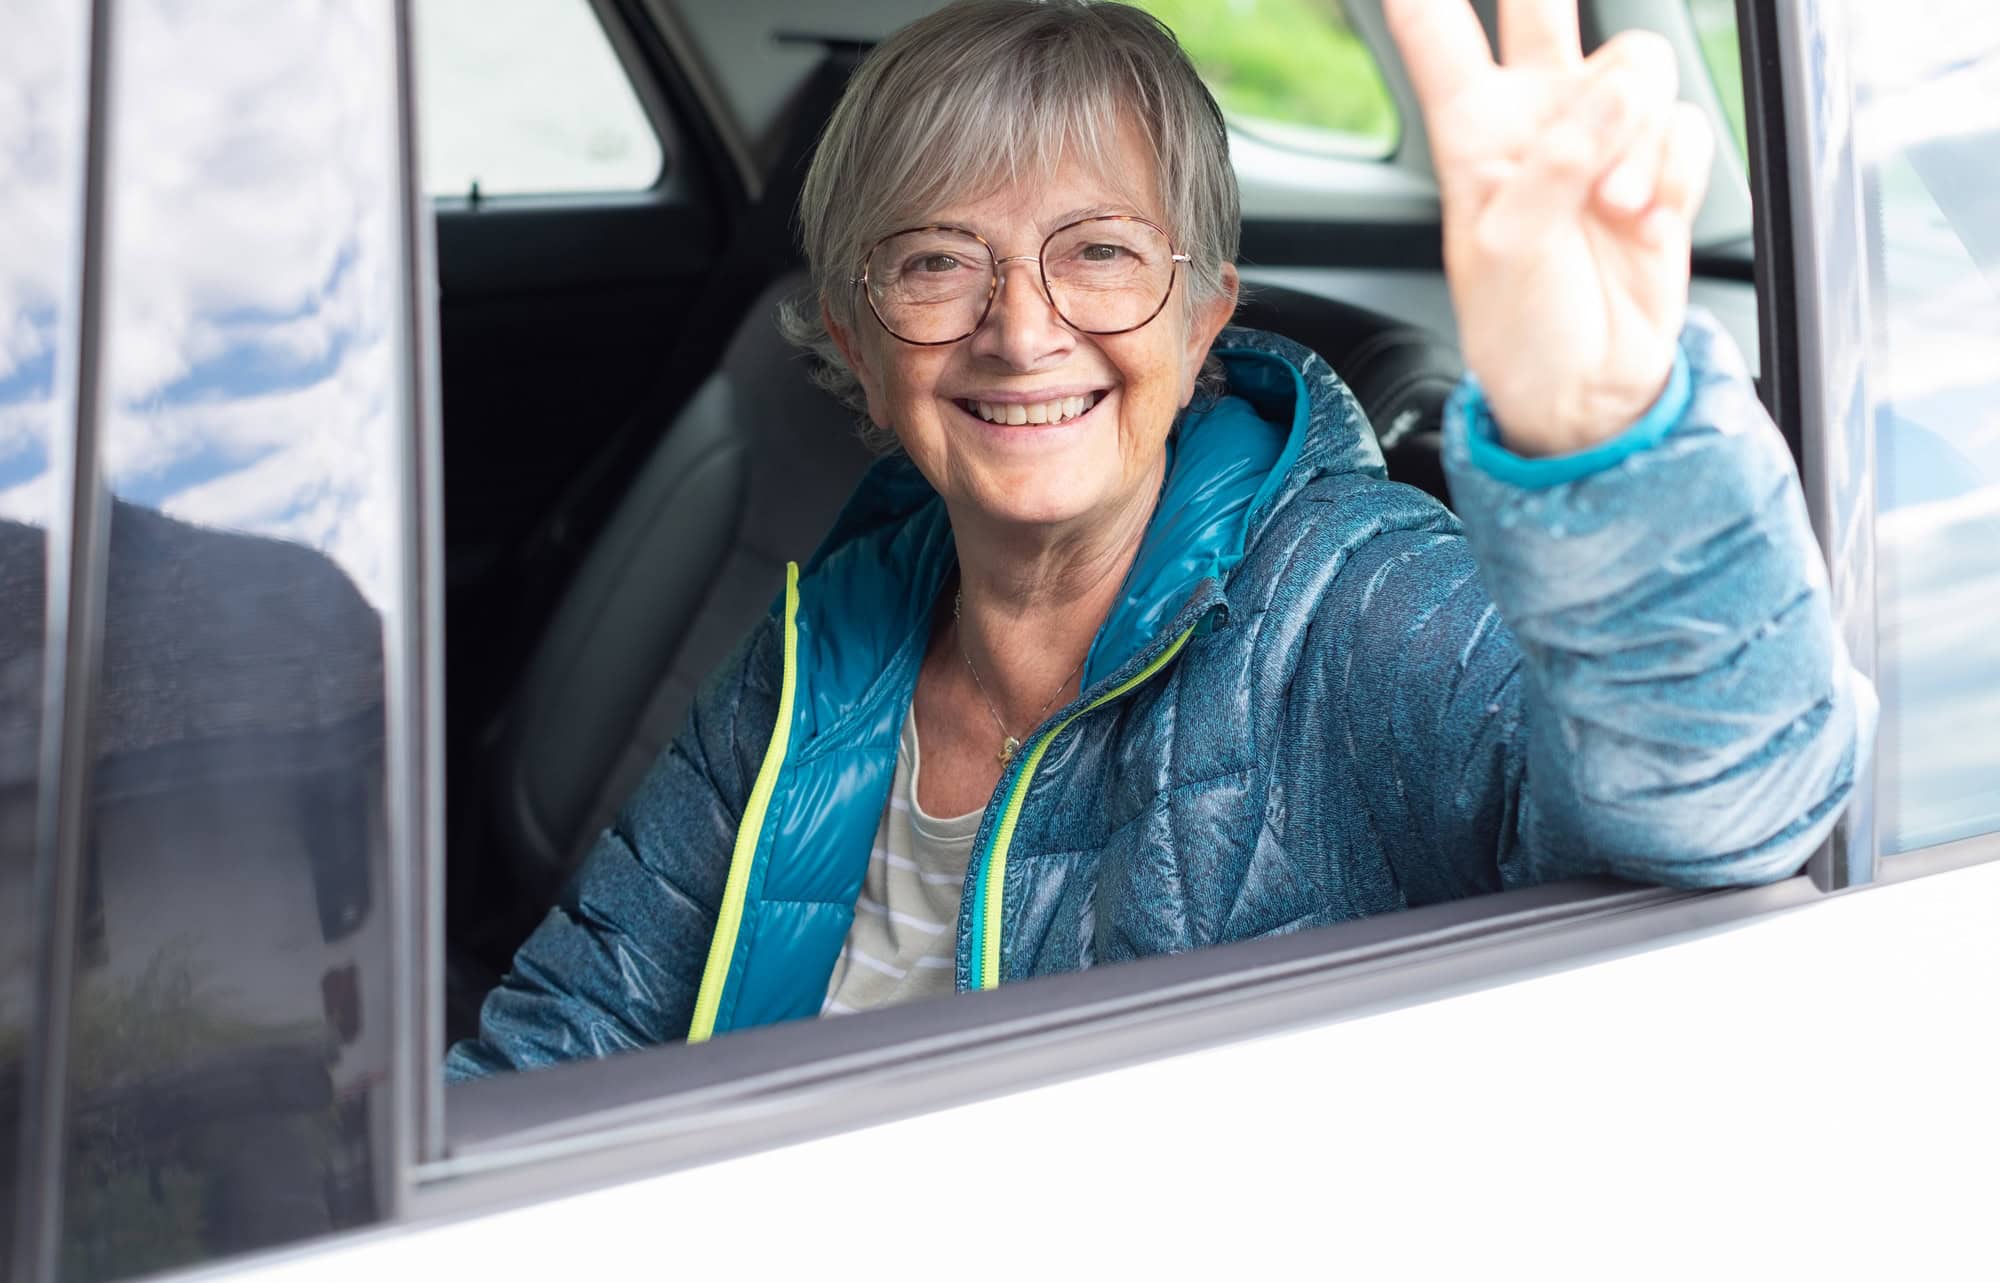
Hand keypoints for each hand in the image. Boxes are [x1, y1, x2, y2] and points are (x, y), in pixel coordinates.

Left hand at [1384, 0, 1714, 454]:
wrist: (1585, 388)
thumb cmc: (1521, 328)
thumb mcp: (1509, 247)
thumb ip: (1555, 162)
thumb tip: (1617, 95)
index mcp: (1471, 134)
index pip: (1439, 39)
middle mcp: (1535, 120)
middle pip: (1542, 9)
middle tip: (1554, 9)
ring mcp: (1601, 138)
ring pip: (1639, 67)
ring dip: (1635, 136)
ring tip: (1612, 209)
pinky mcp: (1658, 165)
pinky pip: (1684, 126)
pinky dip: (1673, 174)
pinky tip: (1644, 221)